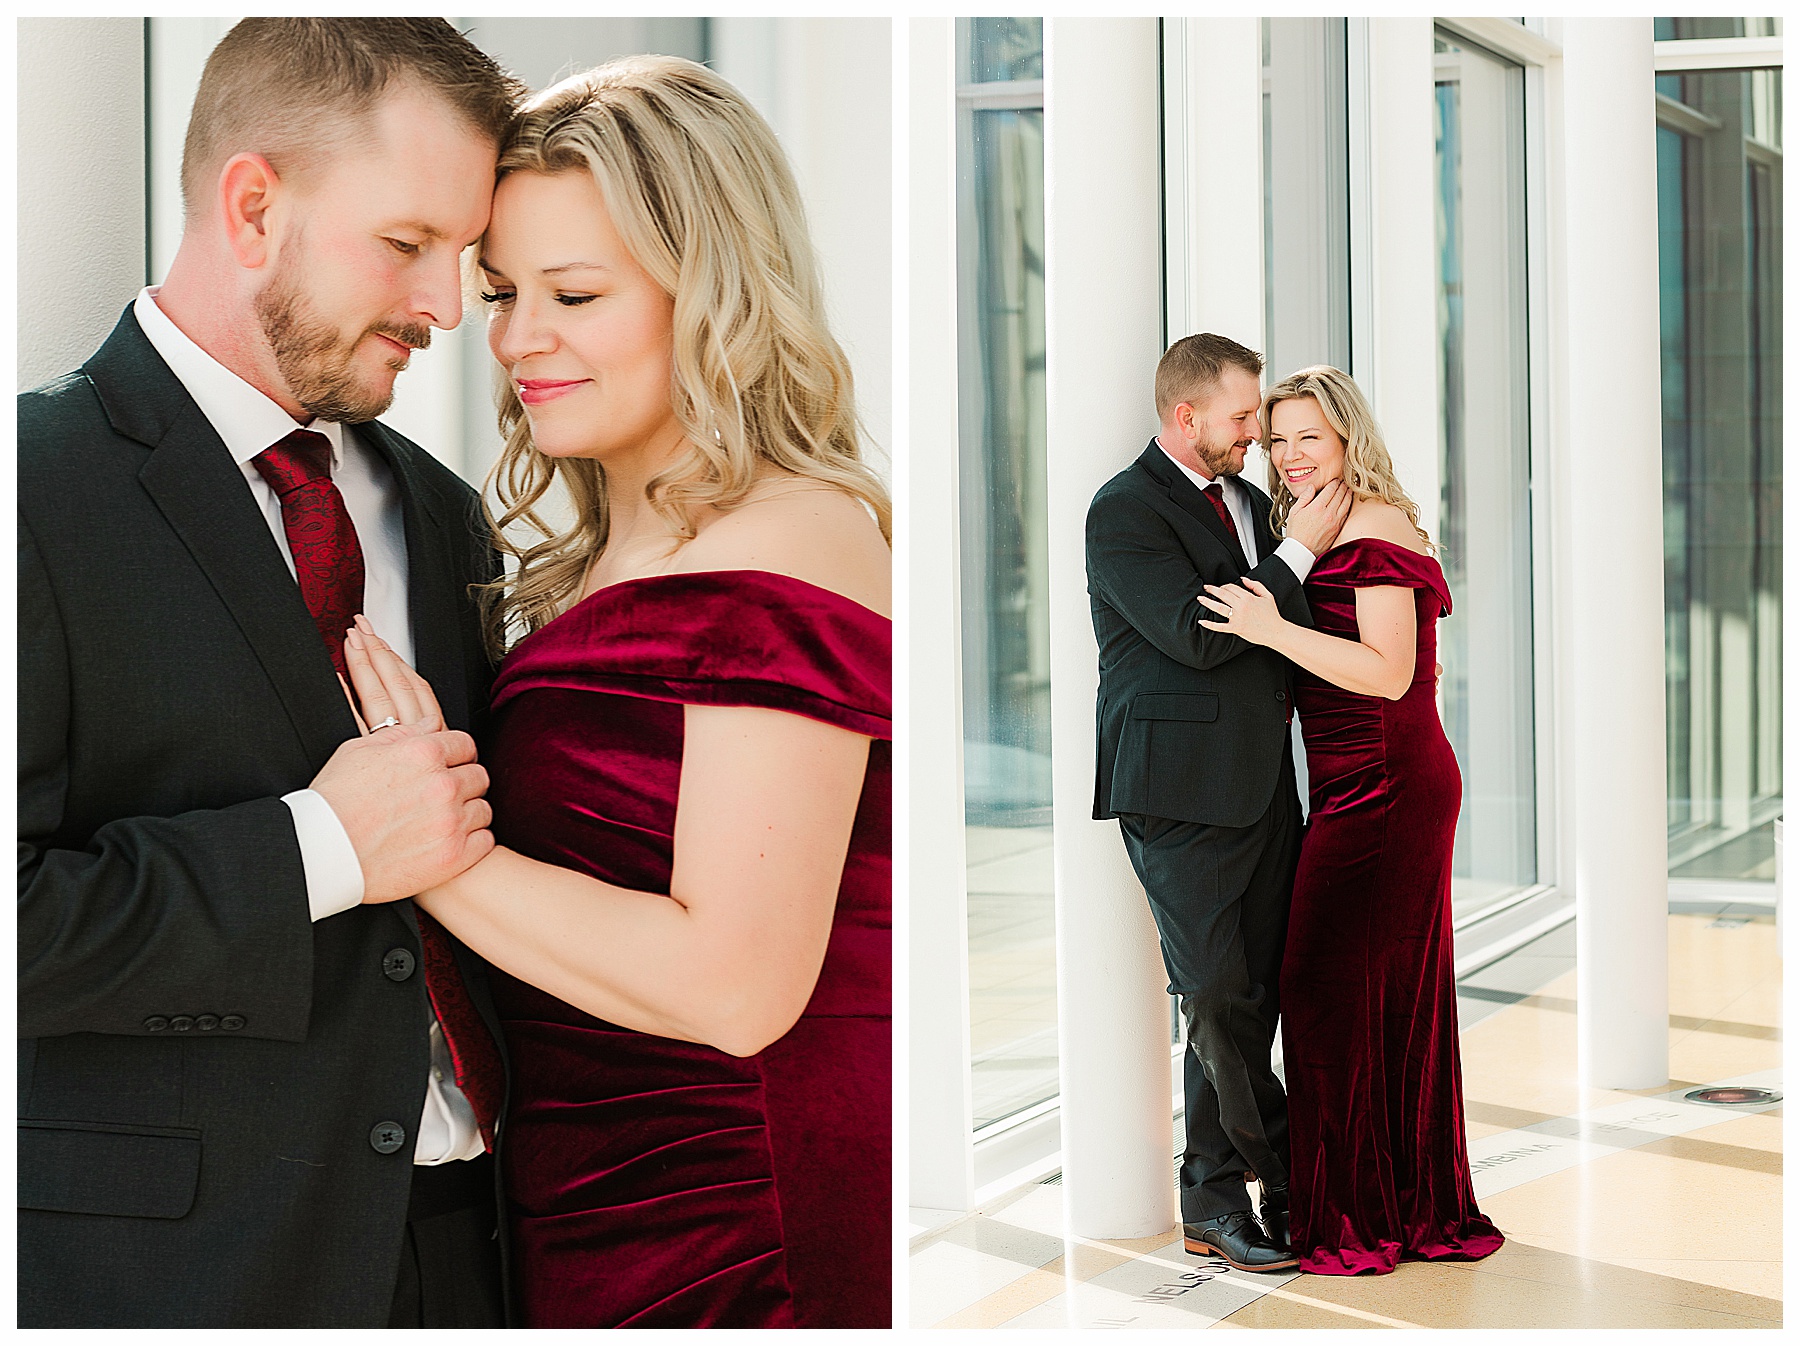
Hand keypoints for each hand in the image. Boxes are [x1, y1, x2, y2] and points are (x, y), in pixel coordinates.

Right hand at [312, 616, 490, 902]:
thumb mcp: (359, 750)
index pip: (465, 745)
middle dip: (463, 783)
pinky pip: (484, 841)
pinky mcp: (453, 856)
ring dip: (467, 812)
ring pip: (483, 809)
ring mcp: (451, 822)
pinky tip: (449, 841)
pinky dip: (471, 841)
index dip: (457, 755)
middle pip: (478, 776)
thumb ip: (402, 733)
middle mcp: (443, 785)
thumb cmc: (333, 802)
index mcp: (424, 753)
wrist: (321, 853)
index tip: (450, 766)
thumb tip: (430, 723)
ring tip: (442, 821)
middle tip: (443, 796)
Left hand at [1197, 578, 1283, 645]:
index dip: (1224, 586)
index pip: (1231, 587)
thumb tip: (1243, 579)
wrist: (1276, 632)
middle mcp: (1241, 607)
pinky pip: (1220, 626)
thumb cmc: (1272, 615)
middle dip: (1212, 590)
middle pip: (1223, 595)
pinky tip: (1202, 621)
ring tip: (1200, 598)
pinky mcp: (1236, 628)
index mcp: (1248, 598)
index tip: (1221, 587)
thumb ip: (1255, 585)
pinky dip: (1210, 624)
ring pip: (1219, 608)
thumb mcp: (1267, 596)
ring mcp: (1237, 618)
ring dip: (1208, 602)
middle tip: (1206, 587)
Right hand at [1284, 477, 1350, 555]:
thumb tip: (1311, 487)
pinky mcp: (1338, 528)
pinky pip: (1346, 513)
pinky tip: (1347, 502)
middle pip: (1340, 494)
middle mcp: (1328, 513)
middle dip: (1342, 486)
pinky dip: (1348, 505)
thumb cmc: (1297, 533)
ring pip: (1346, 503)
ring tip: (1348, 490)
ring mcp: (1335, 521)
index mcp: (1317, 507)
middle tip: (1343, 482)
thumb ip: (1304, 498)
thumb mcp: (1294, 512)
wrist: (1302, 551)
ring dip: (1348, 494)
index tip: (1335, 480)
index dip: (1334, 482)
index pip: (1330, 489)